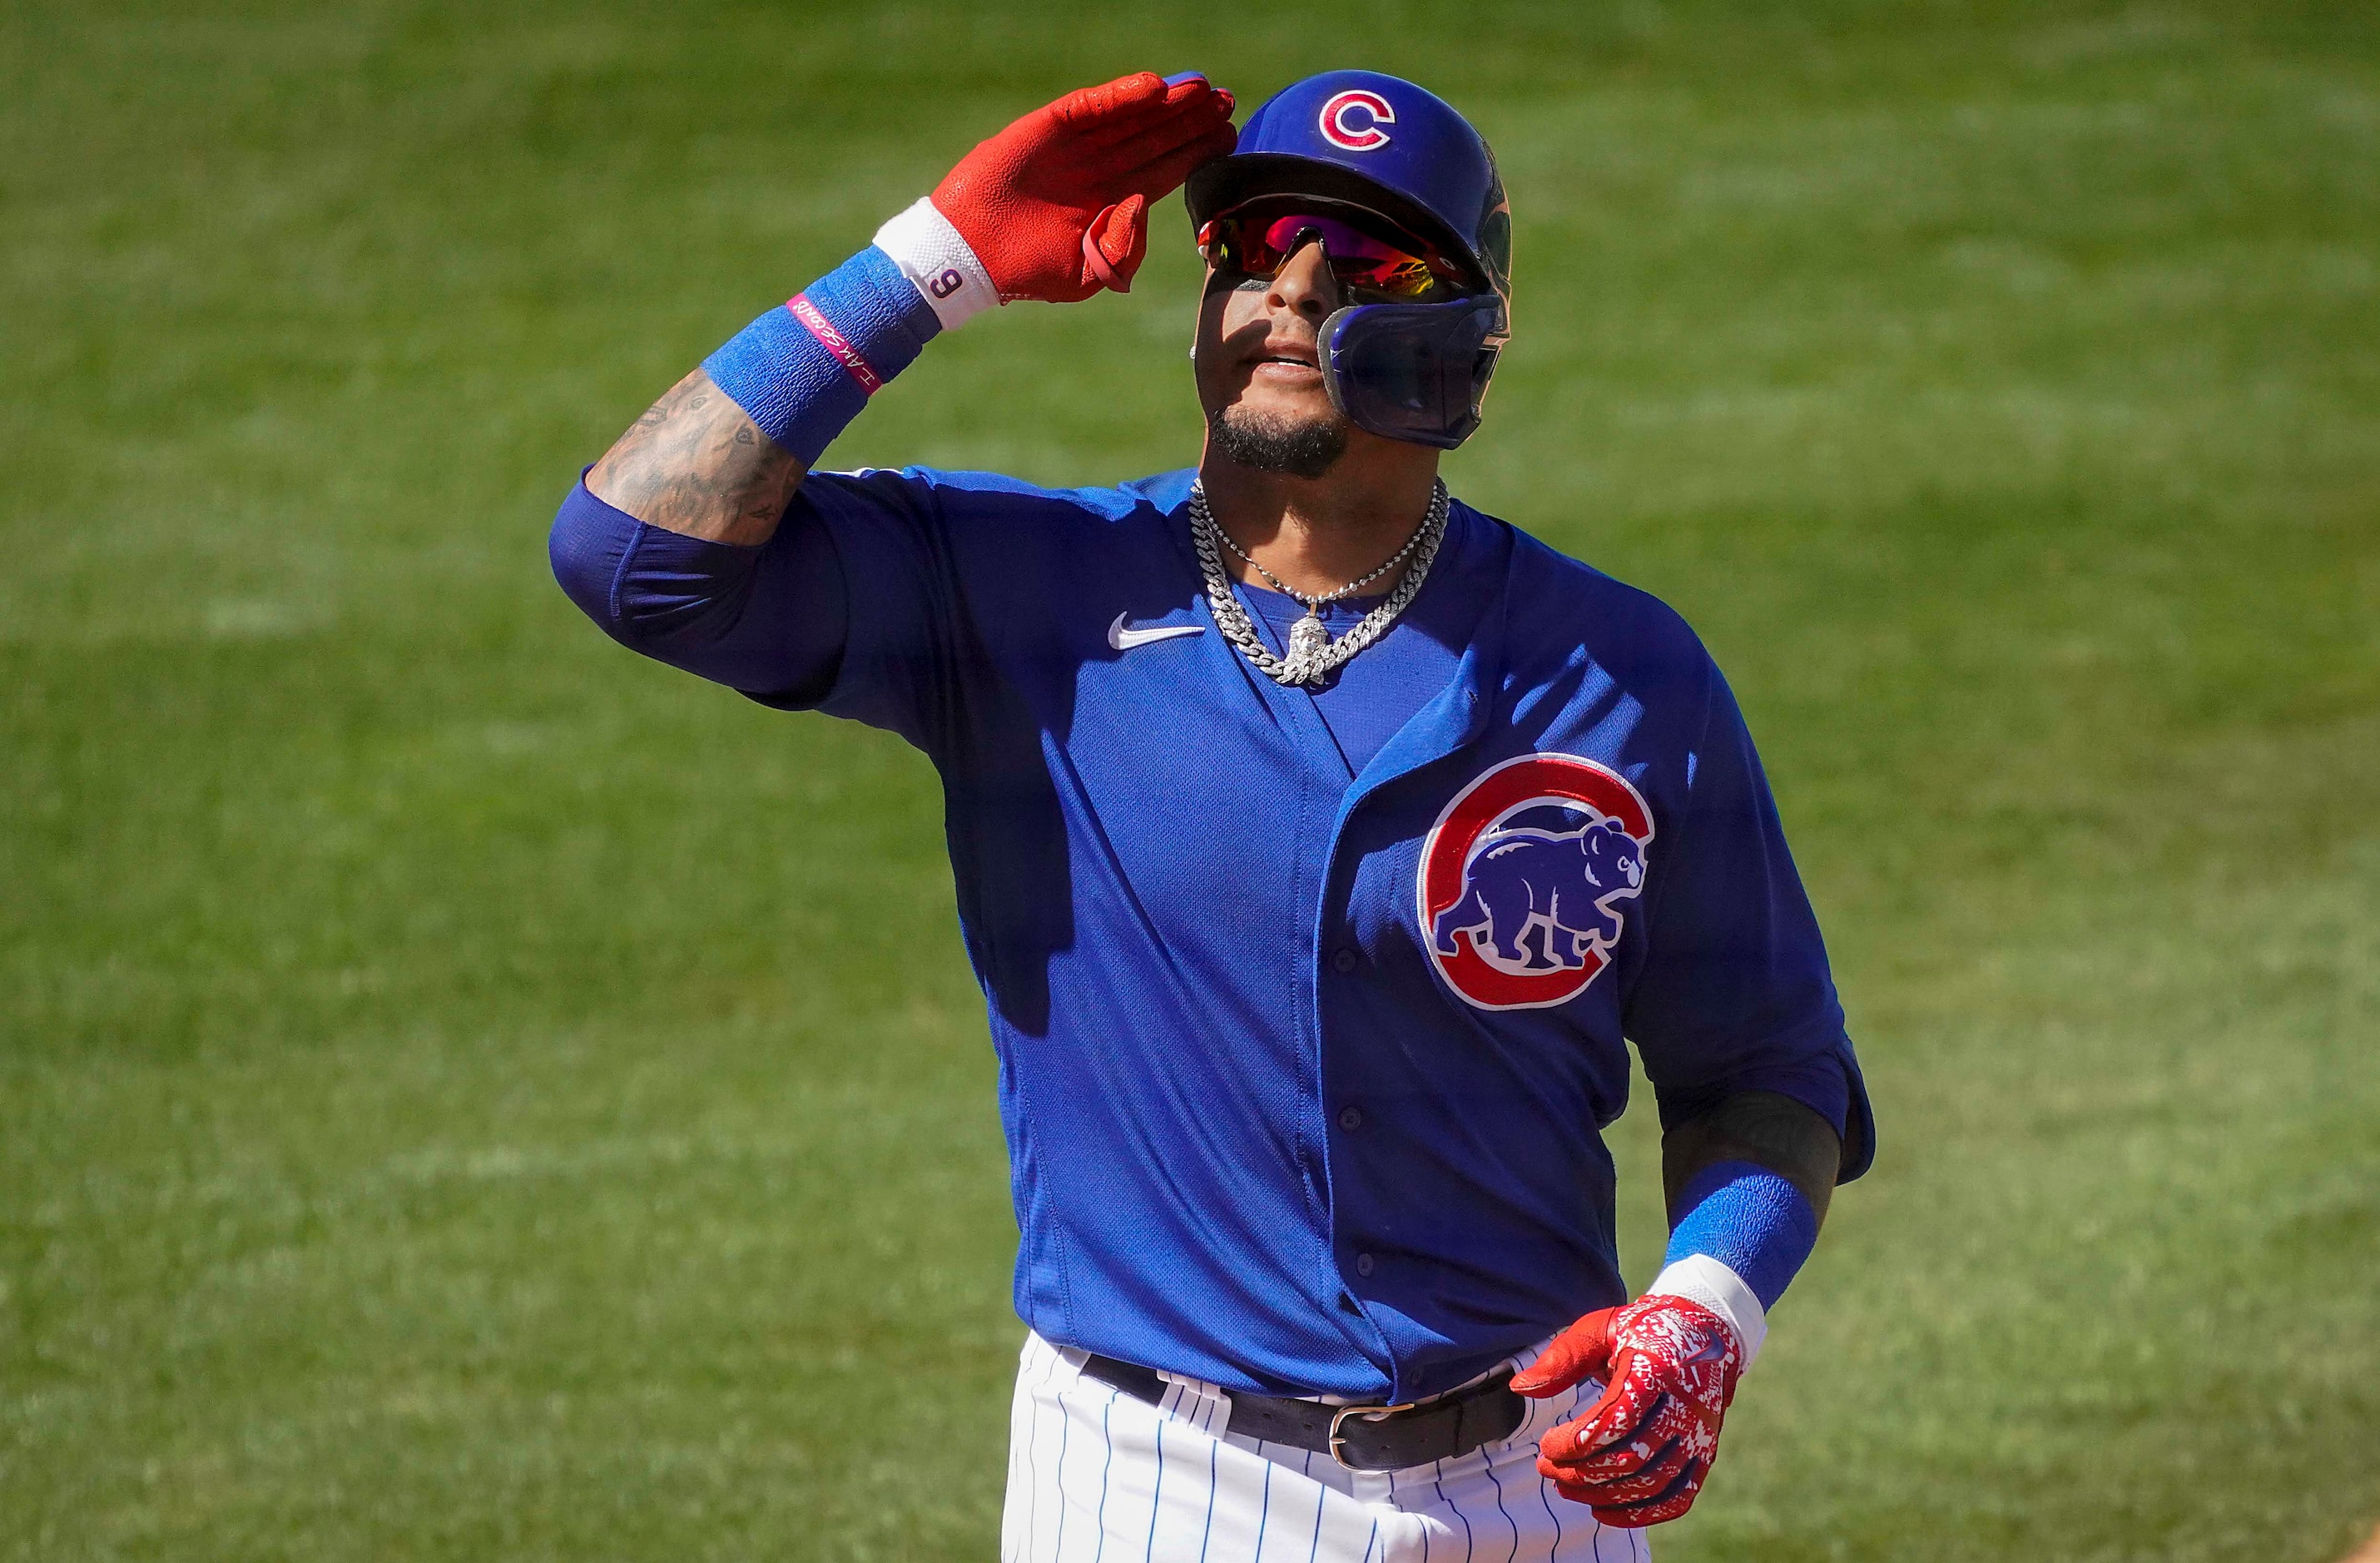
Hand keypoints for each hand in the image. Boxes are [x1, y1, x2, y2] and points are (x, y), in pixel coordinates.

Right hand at [931, 71, 1235, 302]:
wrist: (972, 256)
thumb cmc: (1027, 272)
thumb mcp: (1087, 276)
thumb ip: (1123, 251)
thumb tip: (1142, 205)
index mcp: (1112, 202)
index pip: (1163, 171)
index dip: (1194, 153)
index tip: (1227, 137)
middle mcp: (1099, 169)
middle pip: (1155, 138)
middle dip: (1190, 120)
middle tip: (1226, 102)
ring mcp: (1075, 146)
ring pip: (1130, 118)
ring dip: (1166, 103)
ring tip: (1201, 88)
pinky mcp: (1048, 128)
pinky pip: (1091, 107)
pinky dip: (1121, 96)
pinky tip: (1154, 88)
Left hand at [1509, 1294, 1744, 1527]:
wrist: (1701, 1334)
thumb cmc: (1638, 1333)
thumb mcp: (1599, 1330)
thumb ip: (1562, 1358)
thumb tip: (1519, 1388)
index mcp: (1657, 1369)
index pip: (1615, 1420)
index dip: (1574, 1442)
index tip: (1546, 1443)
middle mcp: (1686, 1406)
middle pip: (1631, 1458)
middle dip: (1580, 1472)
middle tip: (1545, 1467)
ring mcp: (1699, 1434)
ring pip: (1651, 1483)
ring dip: (1601, 1495)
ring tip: (1564, 1487)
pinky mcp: (1704, 1454)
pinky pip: (1676, 1498)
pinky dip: (1640, 1514)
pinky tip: (1602, 1511)